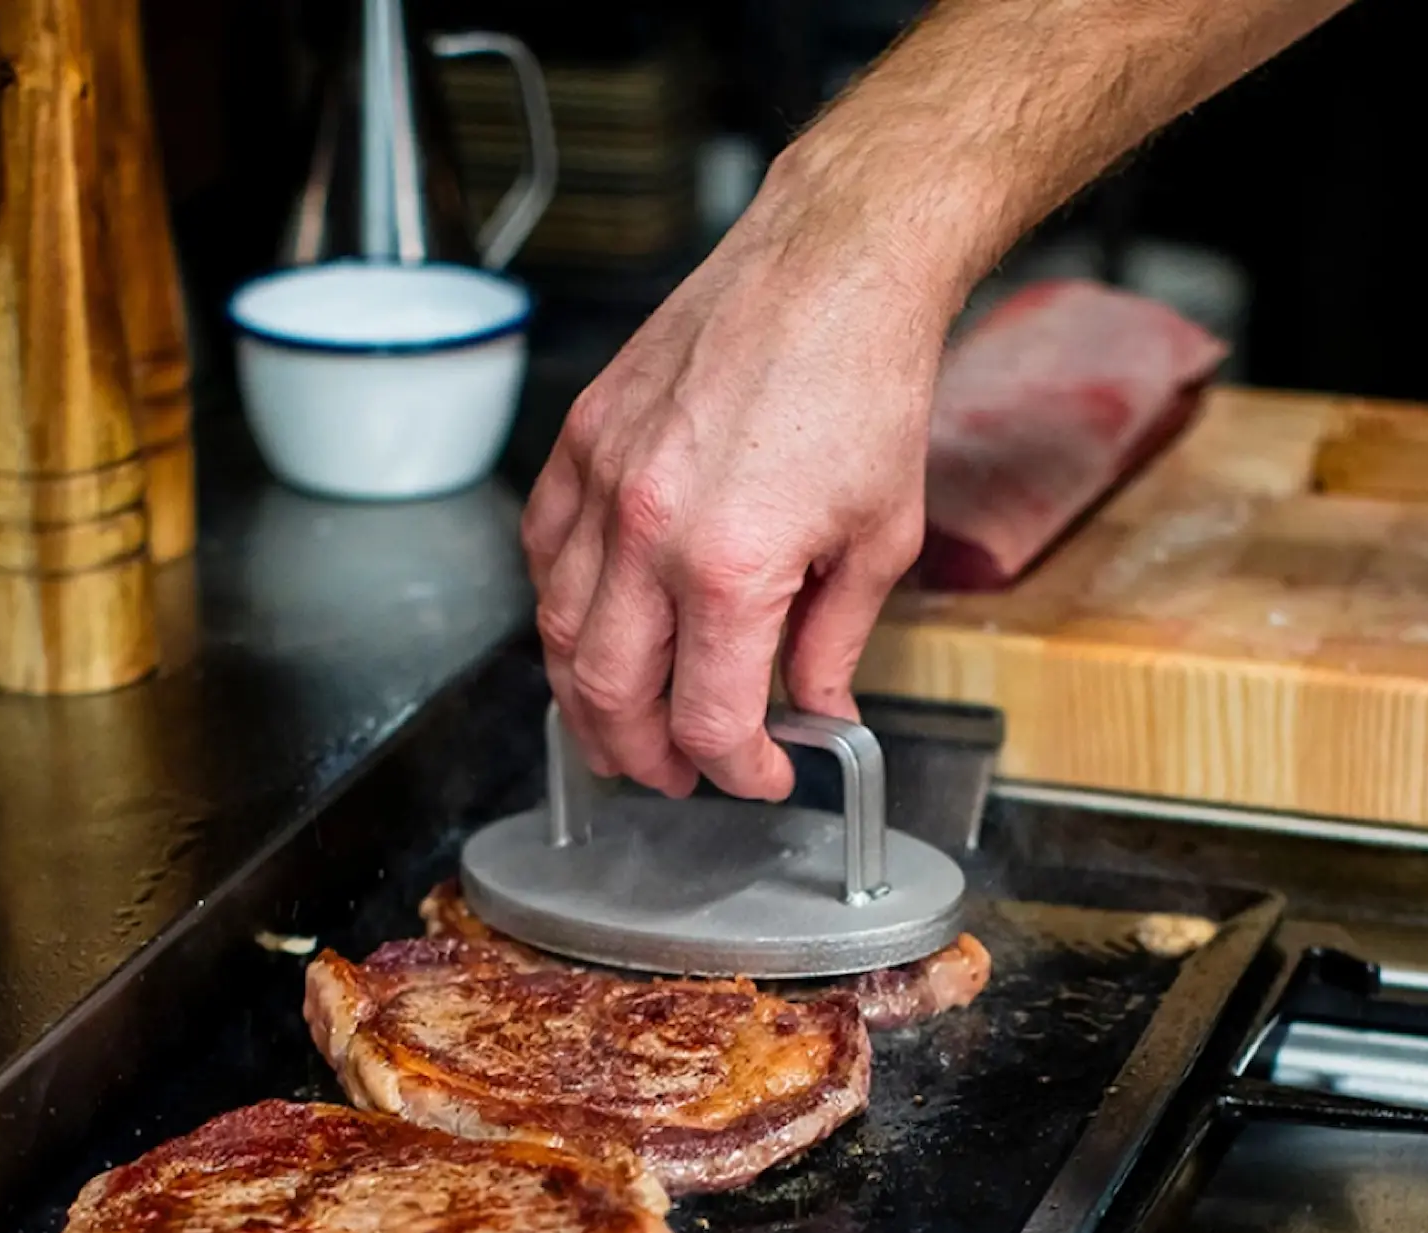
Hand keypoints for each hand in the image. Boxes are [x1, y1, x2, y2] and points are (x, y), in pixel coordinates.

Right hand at [522, 127, 963, 799]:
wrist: (834, 261)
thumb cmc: (867, 382)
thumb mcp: (882, 539)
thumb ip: (835, 642)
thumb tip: (815, 708)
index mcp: (731, 569)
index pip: (709, 718)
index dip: (736, 770)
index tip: (759, 776)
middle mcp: (649, 533)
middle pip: (612, 695)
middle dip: (643, 758)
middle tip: (674, 776)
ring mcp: (603, 483)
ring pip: (560, 634)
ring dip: (586, 699)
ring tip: (622, 725)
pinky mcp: (582, 440)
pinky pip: (545, 553)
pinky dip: (560, 607)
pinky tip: (592, 629)